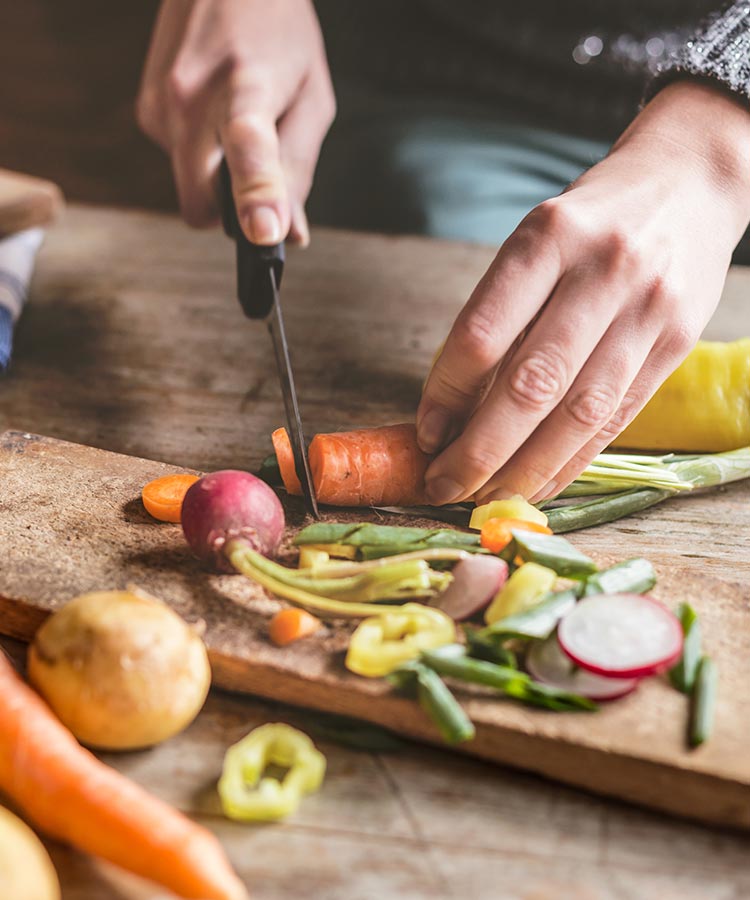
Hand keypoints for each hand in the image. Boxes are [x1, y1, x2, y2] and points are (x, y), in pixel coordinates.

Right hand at [136, 0, 334, 245]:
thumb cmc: (277, 32)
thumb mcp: (312, 98)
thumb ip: (299, 169)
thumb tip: (290, 234)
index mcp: (245, 86)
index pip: (247, 146)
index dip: (256, 194)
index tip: (263, 232)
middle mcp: (191, 97)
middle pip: (200, 204)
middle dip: (229, 211)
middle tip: (262, 180)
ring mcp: (160, 105)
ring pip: (189, 188)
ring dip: (217, 176)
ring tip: (239, 122)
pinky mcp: (146, 112)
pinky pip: (179, 165)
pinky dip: (202, 155)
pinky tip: (214, 114)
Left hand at [417, 81, 749, 504]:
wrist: (689, 183)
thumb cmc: (591, 220)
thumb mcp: (536, 241)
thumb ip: (501, 315)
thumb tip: (453, 409)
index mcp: (548, 237)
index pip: (482, 333)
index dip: (445, 395)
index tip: (425, 433)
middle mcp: (602, 271)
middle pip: (531, 385)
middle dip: (479, 450)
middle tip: (443, 485)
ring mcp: (647, 309)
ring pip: (579, 413)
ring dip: (525, 469)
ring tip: (485, 497)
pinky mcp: (678, 343)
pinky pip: (616, 419)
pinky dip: (571, 461)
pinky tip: (538, 483)